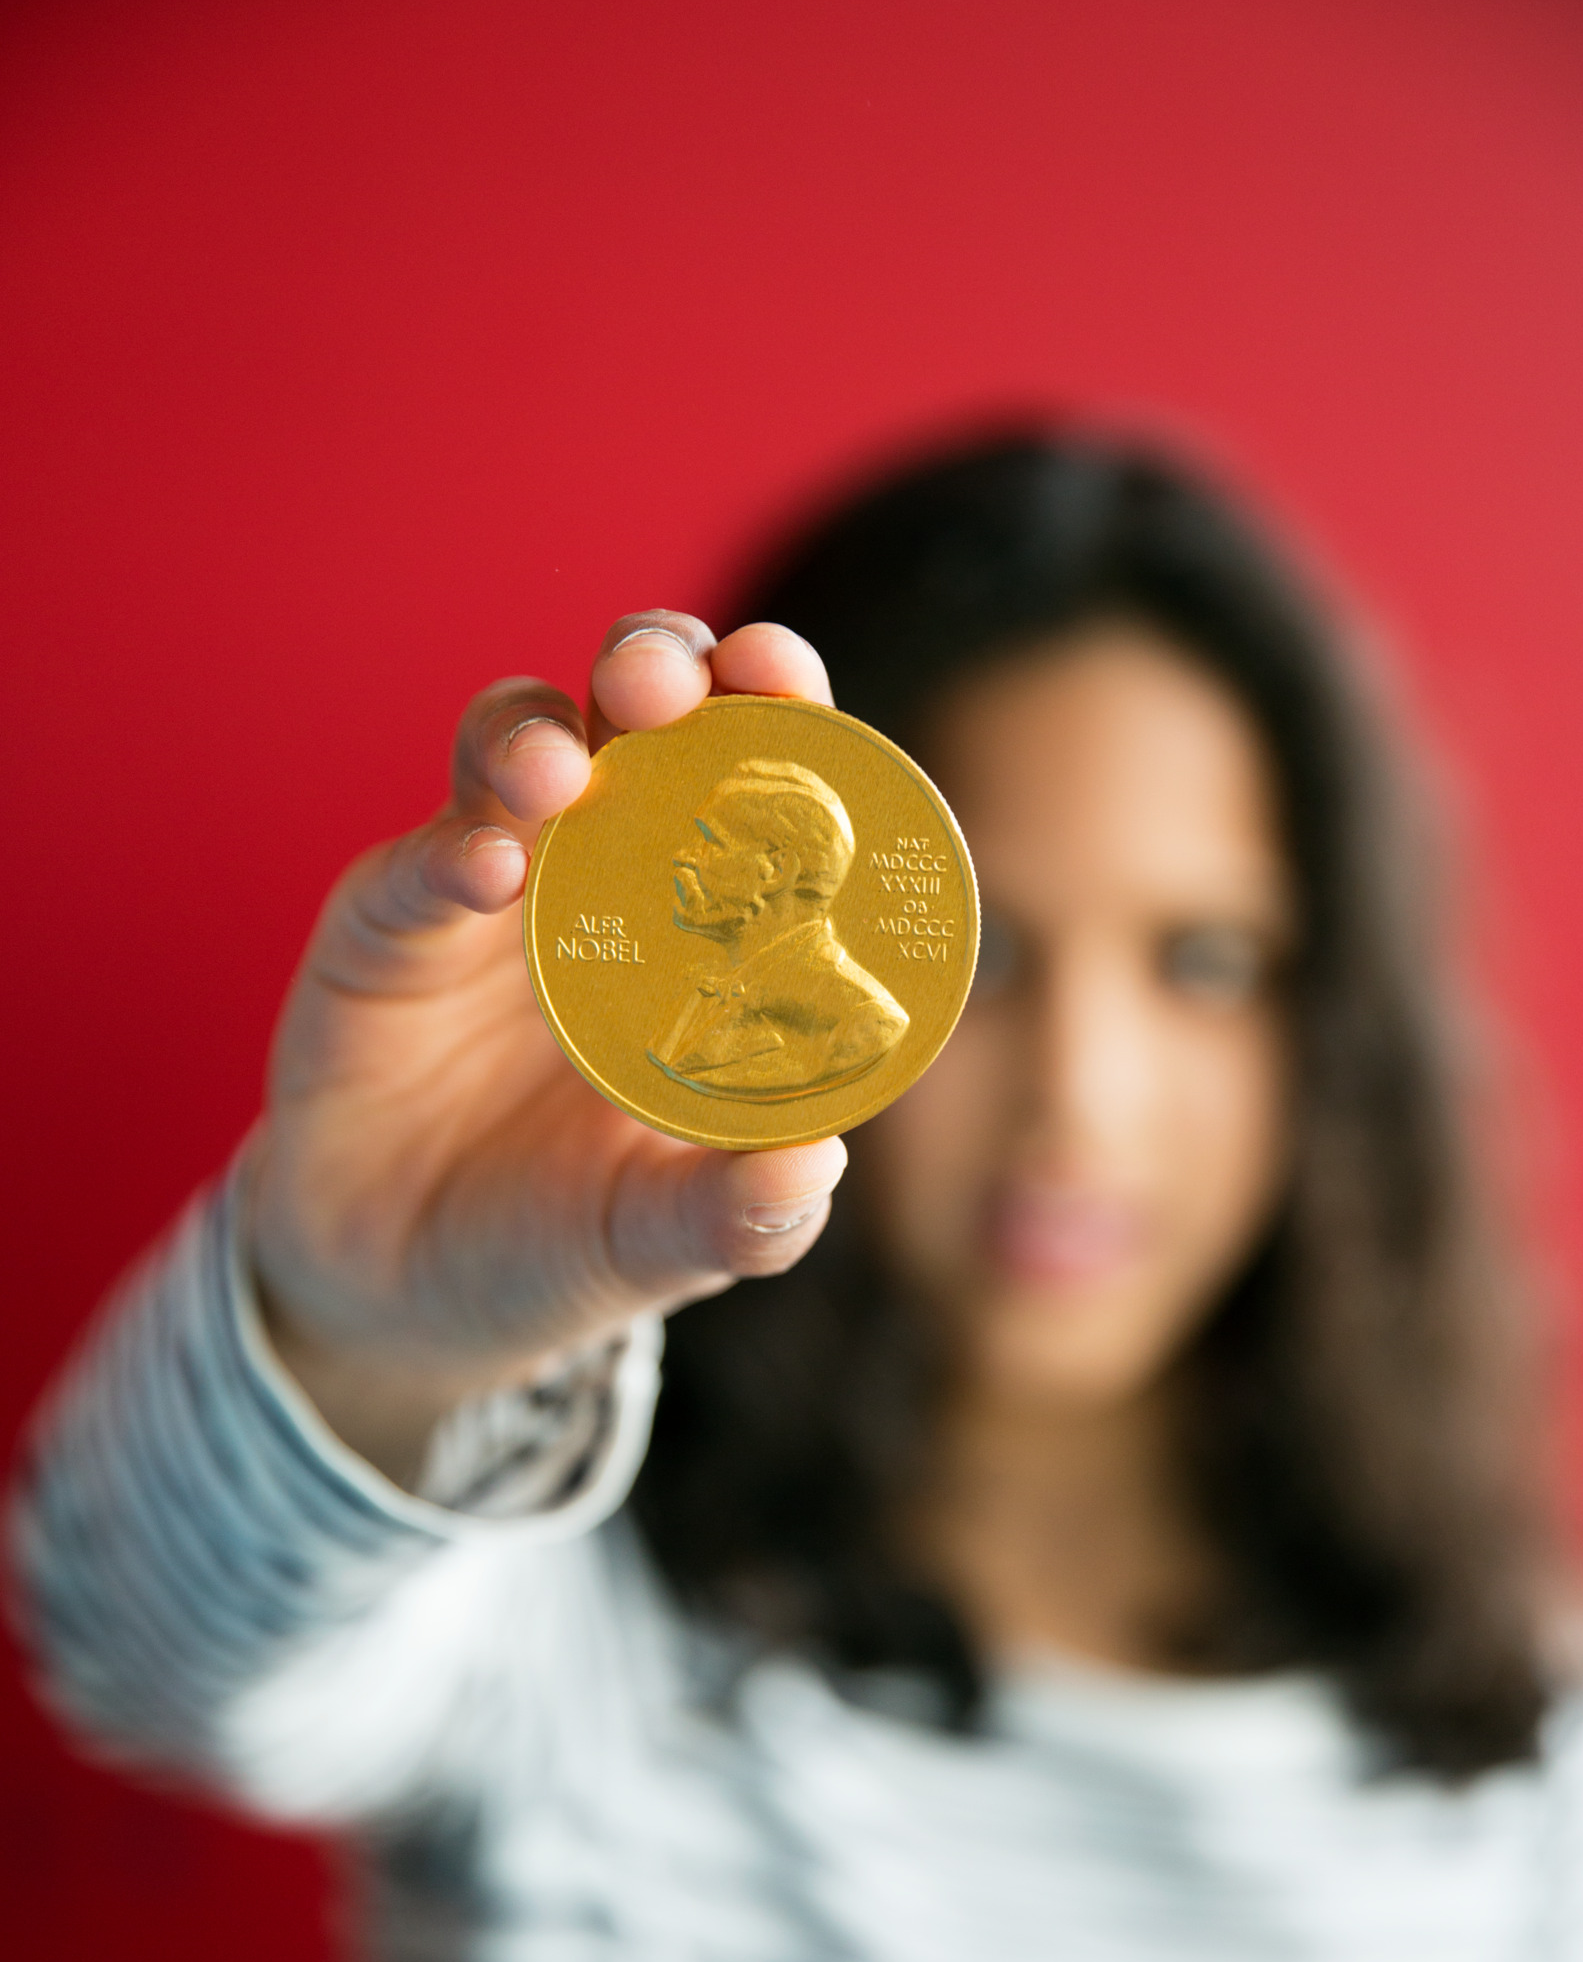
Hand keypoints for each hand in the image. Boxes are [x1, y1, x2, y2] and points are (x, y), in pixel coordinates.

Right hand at [245, 614, 845, 1483]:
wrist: (400, 1297)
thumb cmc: (560, 1240)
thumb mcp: (660, 1242)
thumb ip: (740, 1214)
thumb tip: (818, 1165)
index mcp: (701, 918)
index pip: (754, 776)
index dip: (778, 708)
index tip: (785, 676)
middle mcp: (603, 872)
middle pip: (635, 716)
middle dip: (659, 663)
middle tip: (672, 681)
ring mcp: (488, 889)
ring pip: (512, 747)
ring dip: (539, 735)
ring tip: (560, 772)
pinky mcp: (385, 928)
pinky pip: (415, 866)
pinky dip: (452, 850)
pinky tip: (487, 869)